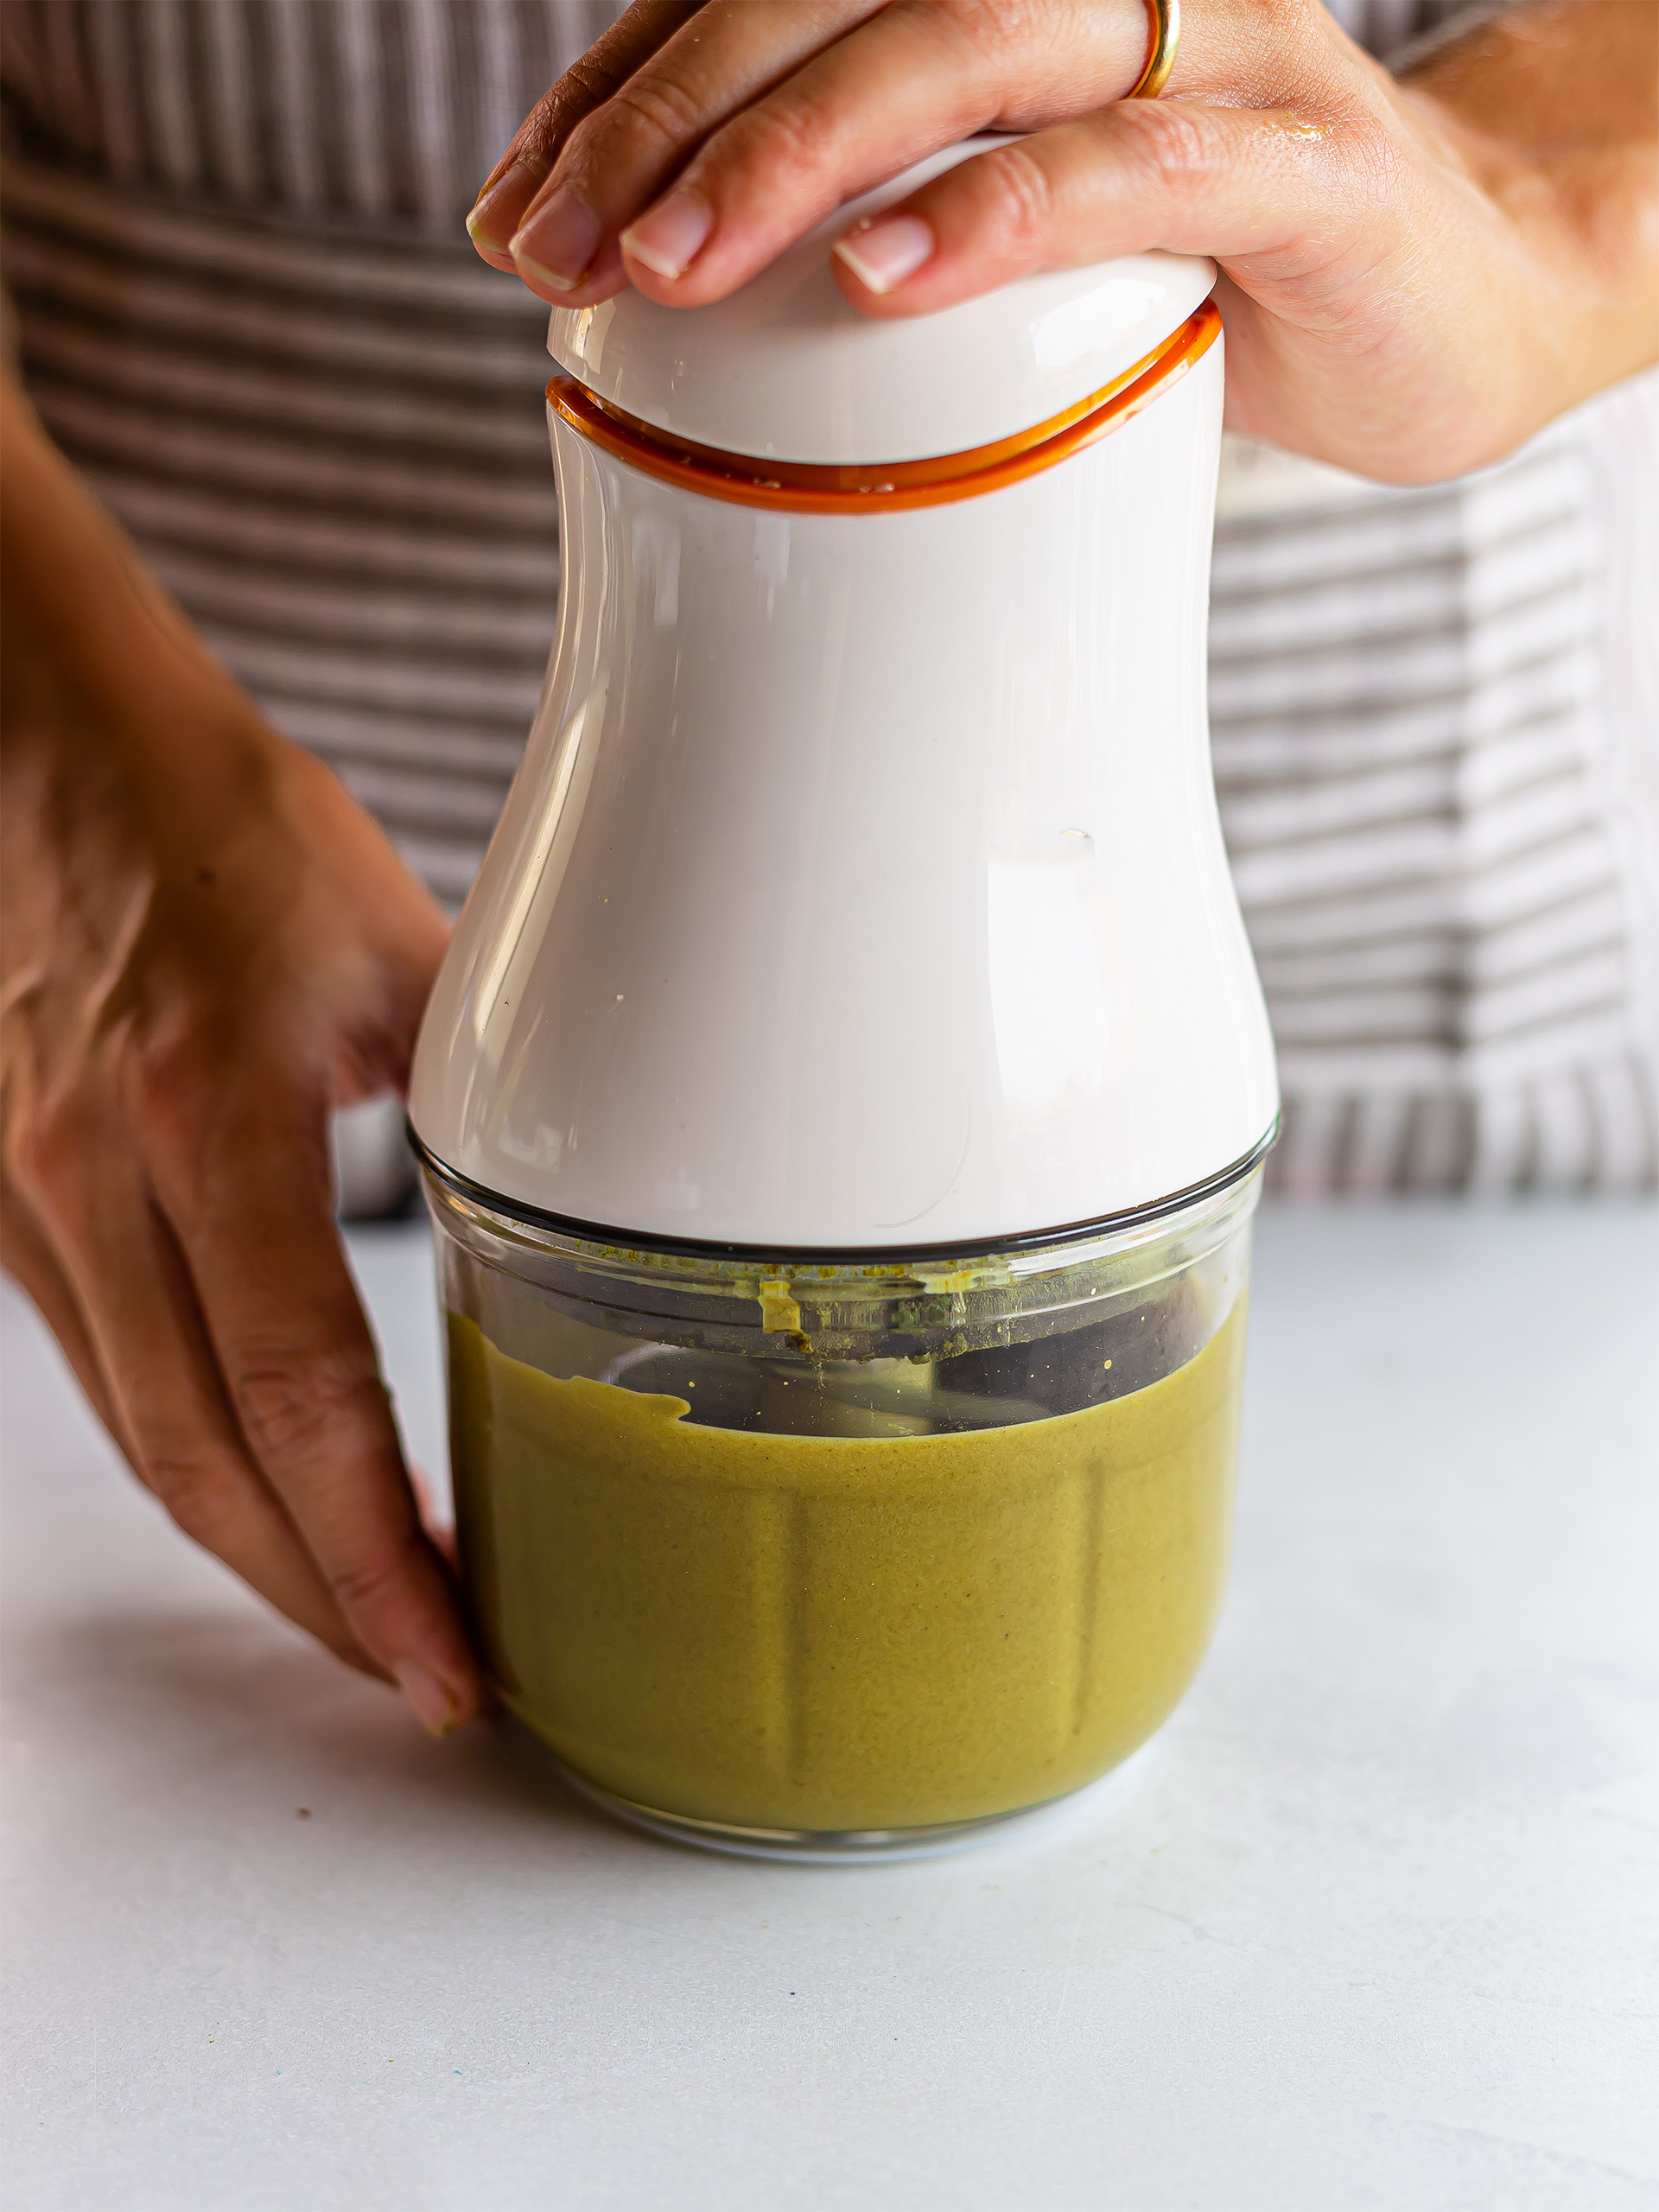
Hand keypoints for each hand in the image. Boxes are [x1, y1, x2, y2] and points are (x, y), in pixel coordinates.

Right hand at [1, 382, 484, 1734]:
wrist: (37, 738)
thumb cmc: (218, 820)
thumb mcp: (391, 941)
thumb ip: (485, 1082)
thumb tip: (592, 1197)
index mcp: (208, 1111)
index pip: (294, 1393)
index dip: (371, 1550)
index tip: (447, 1653)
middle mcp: (90, 1181)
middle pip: (201, 1464)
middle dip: (318, 1600)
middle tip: (424, 1682)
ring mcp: (26, 1200)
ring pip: (141, 1437)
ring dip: (253, 1551)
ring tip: (366, 1619)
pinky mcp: (7, 1203)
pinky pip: (101, 1372)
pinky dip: (192, 1461)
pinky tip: (266, 1491)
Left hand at [467, 0, 1658, 483]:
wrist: (1456, 289)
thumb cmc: (1207, 275)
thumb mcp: (1013, 247)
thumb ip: (879, 229)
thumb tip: (673, 286)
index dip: (623, 89)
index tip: (513, 208)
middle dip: (668, 113)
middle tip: (550, 243)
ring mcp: (1200, 45)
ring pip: (964, 42)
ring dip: (796, 146)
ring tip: (667, 263)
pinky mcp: (1299, 155)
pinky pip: (1131, 168)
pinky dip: (1001, 218)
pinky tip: (879, 284)